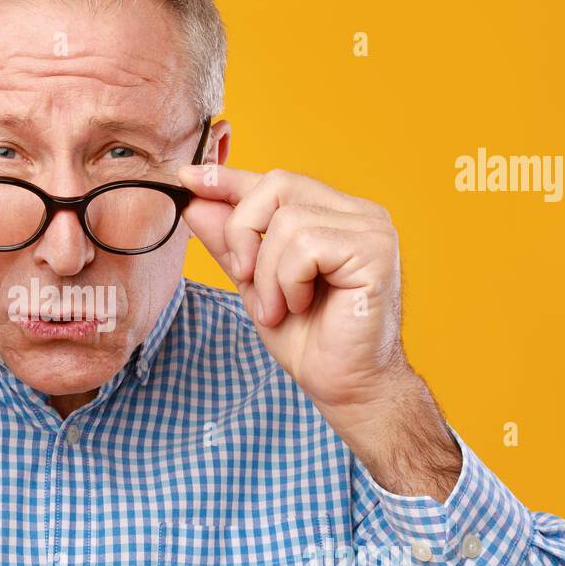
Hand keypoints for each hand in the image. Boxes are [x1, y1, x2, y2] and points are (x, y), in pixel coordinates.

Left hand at [178, 163, 408, 409]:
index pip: (275, 182)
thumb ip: (231, 243)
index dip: (229, 178)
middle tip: (243, 278)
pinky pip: (306, 246)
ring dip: (268, 273)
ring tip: (280, 308)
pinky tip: (300, 306)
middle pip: (277, 185)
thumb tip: (195, 202)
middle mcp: (357, 213)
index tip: (189, 178)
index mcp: (333, 215)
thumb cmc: (310, 340)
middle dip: (242, 231)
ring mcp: (371, 229)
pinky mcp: (375, 250)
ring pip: (288, 221)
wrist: (346, 386)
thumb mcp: (255, 284)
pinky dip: (288, 282)